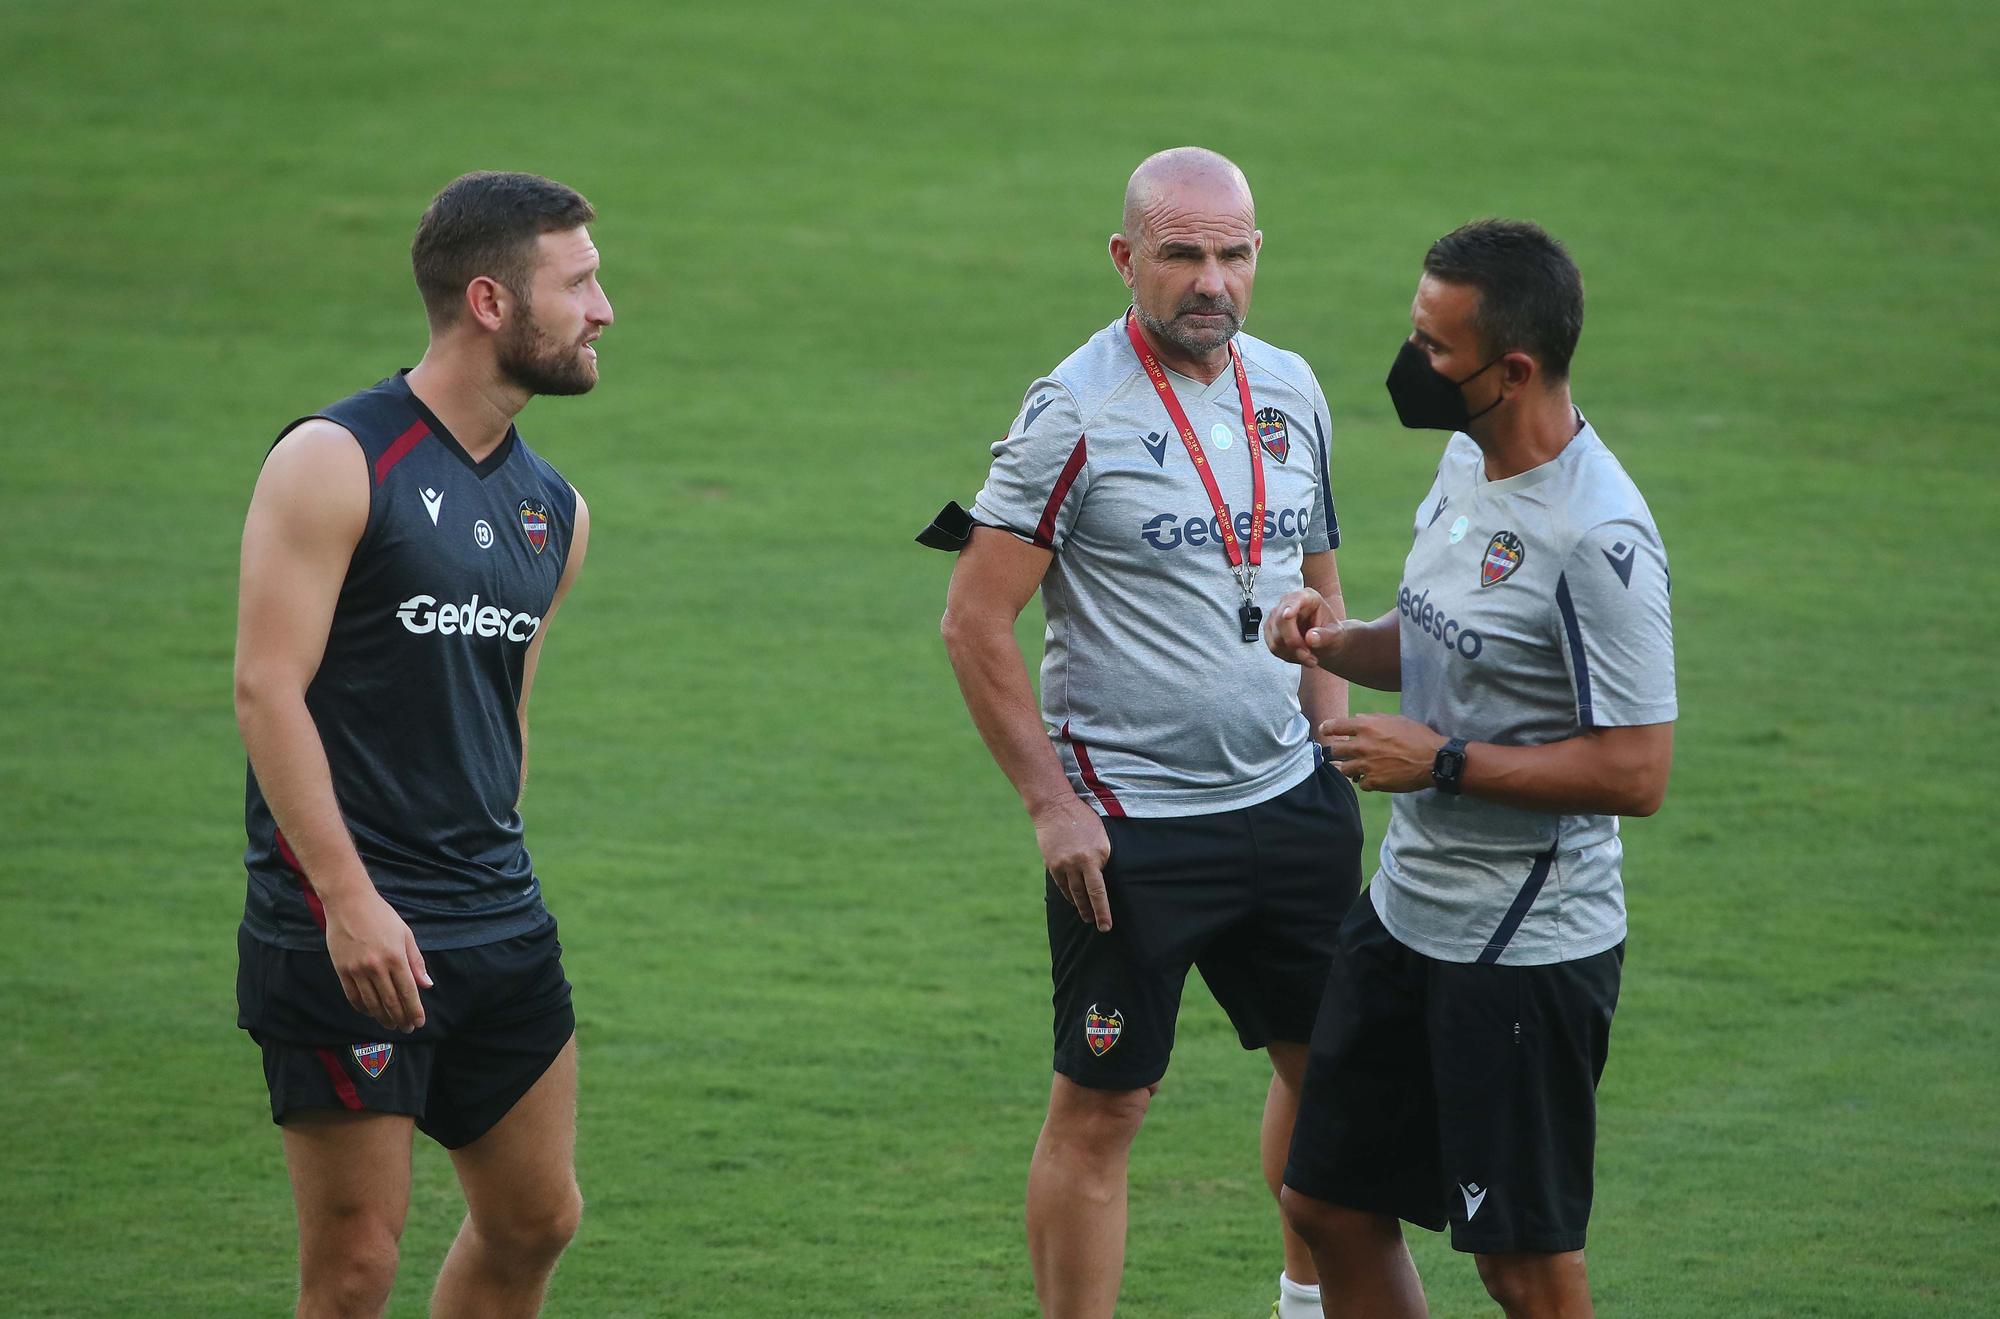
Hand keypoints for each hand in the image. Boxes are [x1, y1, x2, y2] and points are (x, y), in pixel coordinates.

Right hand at [322, 885, 432, 1032]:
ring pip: (372, 1003)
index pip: (408, 992)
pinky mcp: (342, 970)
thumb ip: (416, 961)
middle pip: (391, 1001)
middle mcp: (377, 967)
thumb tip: (426, 985)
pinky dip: (363, 1008)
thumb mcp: (405, 934)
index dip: (414, 1010)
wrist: (349, 903)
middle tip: (406, 1028)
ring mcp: (358, 970)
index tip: (418, 1023)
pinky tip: (371, 1013)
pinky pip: (353, 997)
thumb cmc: (381, 916)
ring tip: (391, 1024)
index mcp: (396, 957)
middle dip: (401, 1018)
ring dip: (383, 1017)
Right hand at [1032, 795, 1113, 931]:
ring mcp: (1064, 864)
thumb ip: (1103, 858)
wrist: (1056, 807)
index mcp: (1097, 855)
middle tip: (1099, 927)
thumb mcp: (1102, 837)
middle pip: (1086, 896)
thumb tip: (1104, 879)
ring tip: (1086, 916)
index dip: (1103, 911)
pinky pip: (1062, 885)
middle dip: (1092, 913)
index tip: (1106, 926)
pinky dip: (1068, 894)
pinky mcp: (1052, 864)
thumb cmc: (1084, 819)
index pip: (1100, 891)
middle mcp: (1081, 862)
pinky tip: (1073, 900)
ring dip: (1080, 906)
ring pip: (1073, 893)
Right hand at [1264, 589, 1351, 669]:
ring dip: (1293, 653)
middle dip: (1295, 644)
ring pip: (1276, 638)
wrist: (1324, 643)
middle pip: (1281, 622)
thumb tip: (1310, 638)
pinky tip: (1299, 656)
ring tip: (1309, 658)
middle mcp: (1288, 603)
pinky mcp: (1270, 630)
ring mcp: (1276, 616)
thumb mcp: (1336, 635)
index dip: (1290, 607)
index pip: (1295, 600)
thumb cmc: (1331, 635)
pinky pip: (1273, 646)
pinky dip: (1287, 656)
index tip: (1287, 616)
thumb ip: (1326, 636)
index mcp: (1307, 597)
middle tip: (1310, 658)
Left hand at [1321, 714, 1448, 793]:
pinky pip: (1360, 783)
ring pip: (1345, 769)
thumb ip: (1373, 719)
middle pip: (1335, 751)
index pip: (1335, 726)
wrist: (1433, 759)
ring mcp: (1366, 765)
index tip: (1324, 730)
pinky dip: (1365, 781)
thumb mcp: (1396, 720)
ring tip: (1358, 767)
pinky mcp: (1374, 782)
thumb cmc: (1417, 736)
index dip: (1327, 728)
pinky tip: (1373, 778)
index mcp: (1366, 727)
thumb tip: (1357, 718)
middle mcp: (1362, 746)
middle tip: (1340, 753)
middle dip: (1336, 752)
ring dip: (1350, 768)